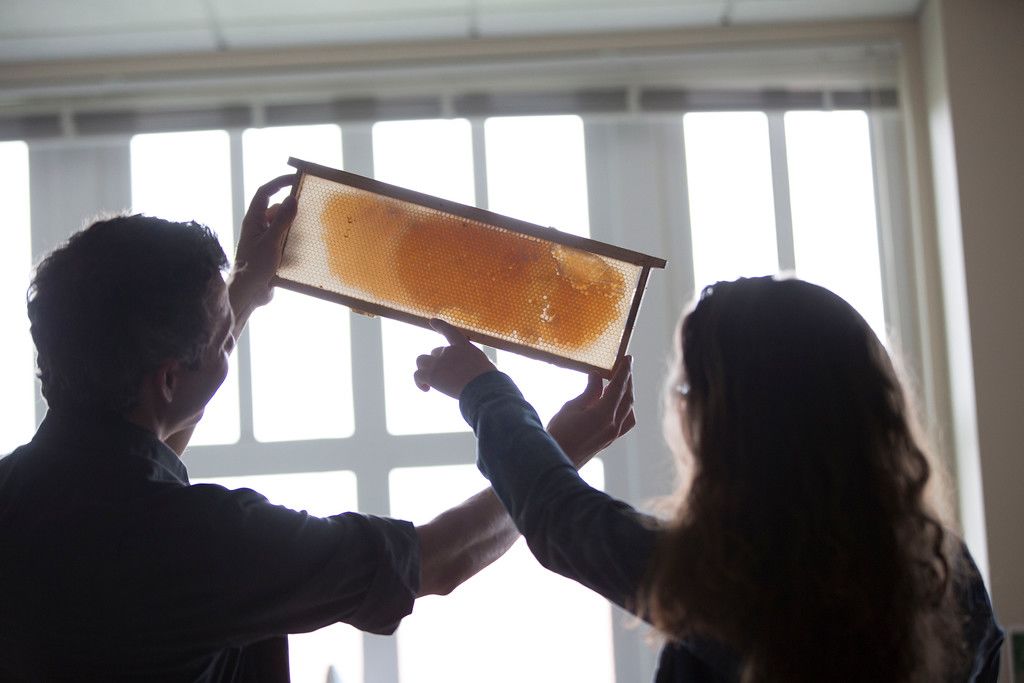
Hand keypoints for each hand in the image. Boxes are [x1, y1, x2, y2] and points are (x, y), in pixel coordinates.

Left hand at [229, 173, 298, 312]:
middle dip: (291, 207)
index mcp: (253, 220)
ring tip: (310, 226)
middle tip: (309, 206)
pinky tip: (306, 245)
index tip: (296, 179)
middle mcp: (258, 227)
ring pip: (282, 225)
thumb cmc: (254, 266)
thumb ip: (282, 220)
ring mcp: (264, 240)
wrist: (249, 293)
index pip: (265, 192)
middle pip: (276, 208)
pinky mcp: (271, 252)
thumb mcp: (271, 241)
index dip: (279, 182)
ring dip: (294, 225)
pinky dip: (294, 239)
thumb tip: (292, 198)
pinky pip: (285, 240)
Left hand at [414, 319, 496, 398]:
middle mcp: (448, 351)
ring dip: (425, 369)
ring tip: (430, 381)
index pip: (449, 331)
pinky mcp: (431, 375)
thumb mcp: (483, 365)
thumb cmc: (488, 380)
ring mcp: (438, 362)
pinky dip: (419, 382)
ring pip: (421, 361)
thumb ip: (471, 365)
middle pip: (435, 352)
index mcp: (463, 346)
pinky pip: (417, 375)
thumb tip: (468, 374)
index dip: (440, 325)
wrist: (481, 388)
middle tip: (445, 377)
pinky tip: (426, 389)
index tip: (432, 321)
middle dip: (437, 363)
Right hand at [546, 356, 634, 467]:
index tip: (627, 357)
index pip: (619, 386)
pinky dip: (627, 407)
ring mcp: (613, 434)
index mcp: (604, 414)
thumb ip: (589, 392)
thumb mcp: (571, 408)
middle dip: (628, 379)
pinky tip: (619, 403)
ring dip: (628, 393)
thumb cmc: (558, 434)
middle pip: (627, 397)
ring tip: (623, 381)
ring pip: (629, 408)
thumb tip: (598, 376)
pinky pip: (626, 421)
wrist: (555, 463)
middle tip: (626, 364)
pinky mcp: (610, 440)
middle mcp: (614, 424)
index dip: (624, 370)